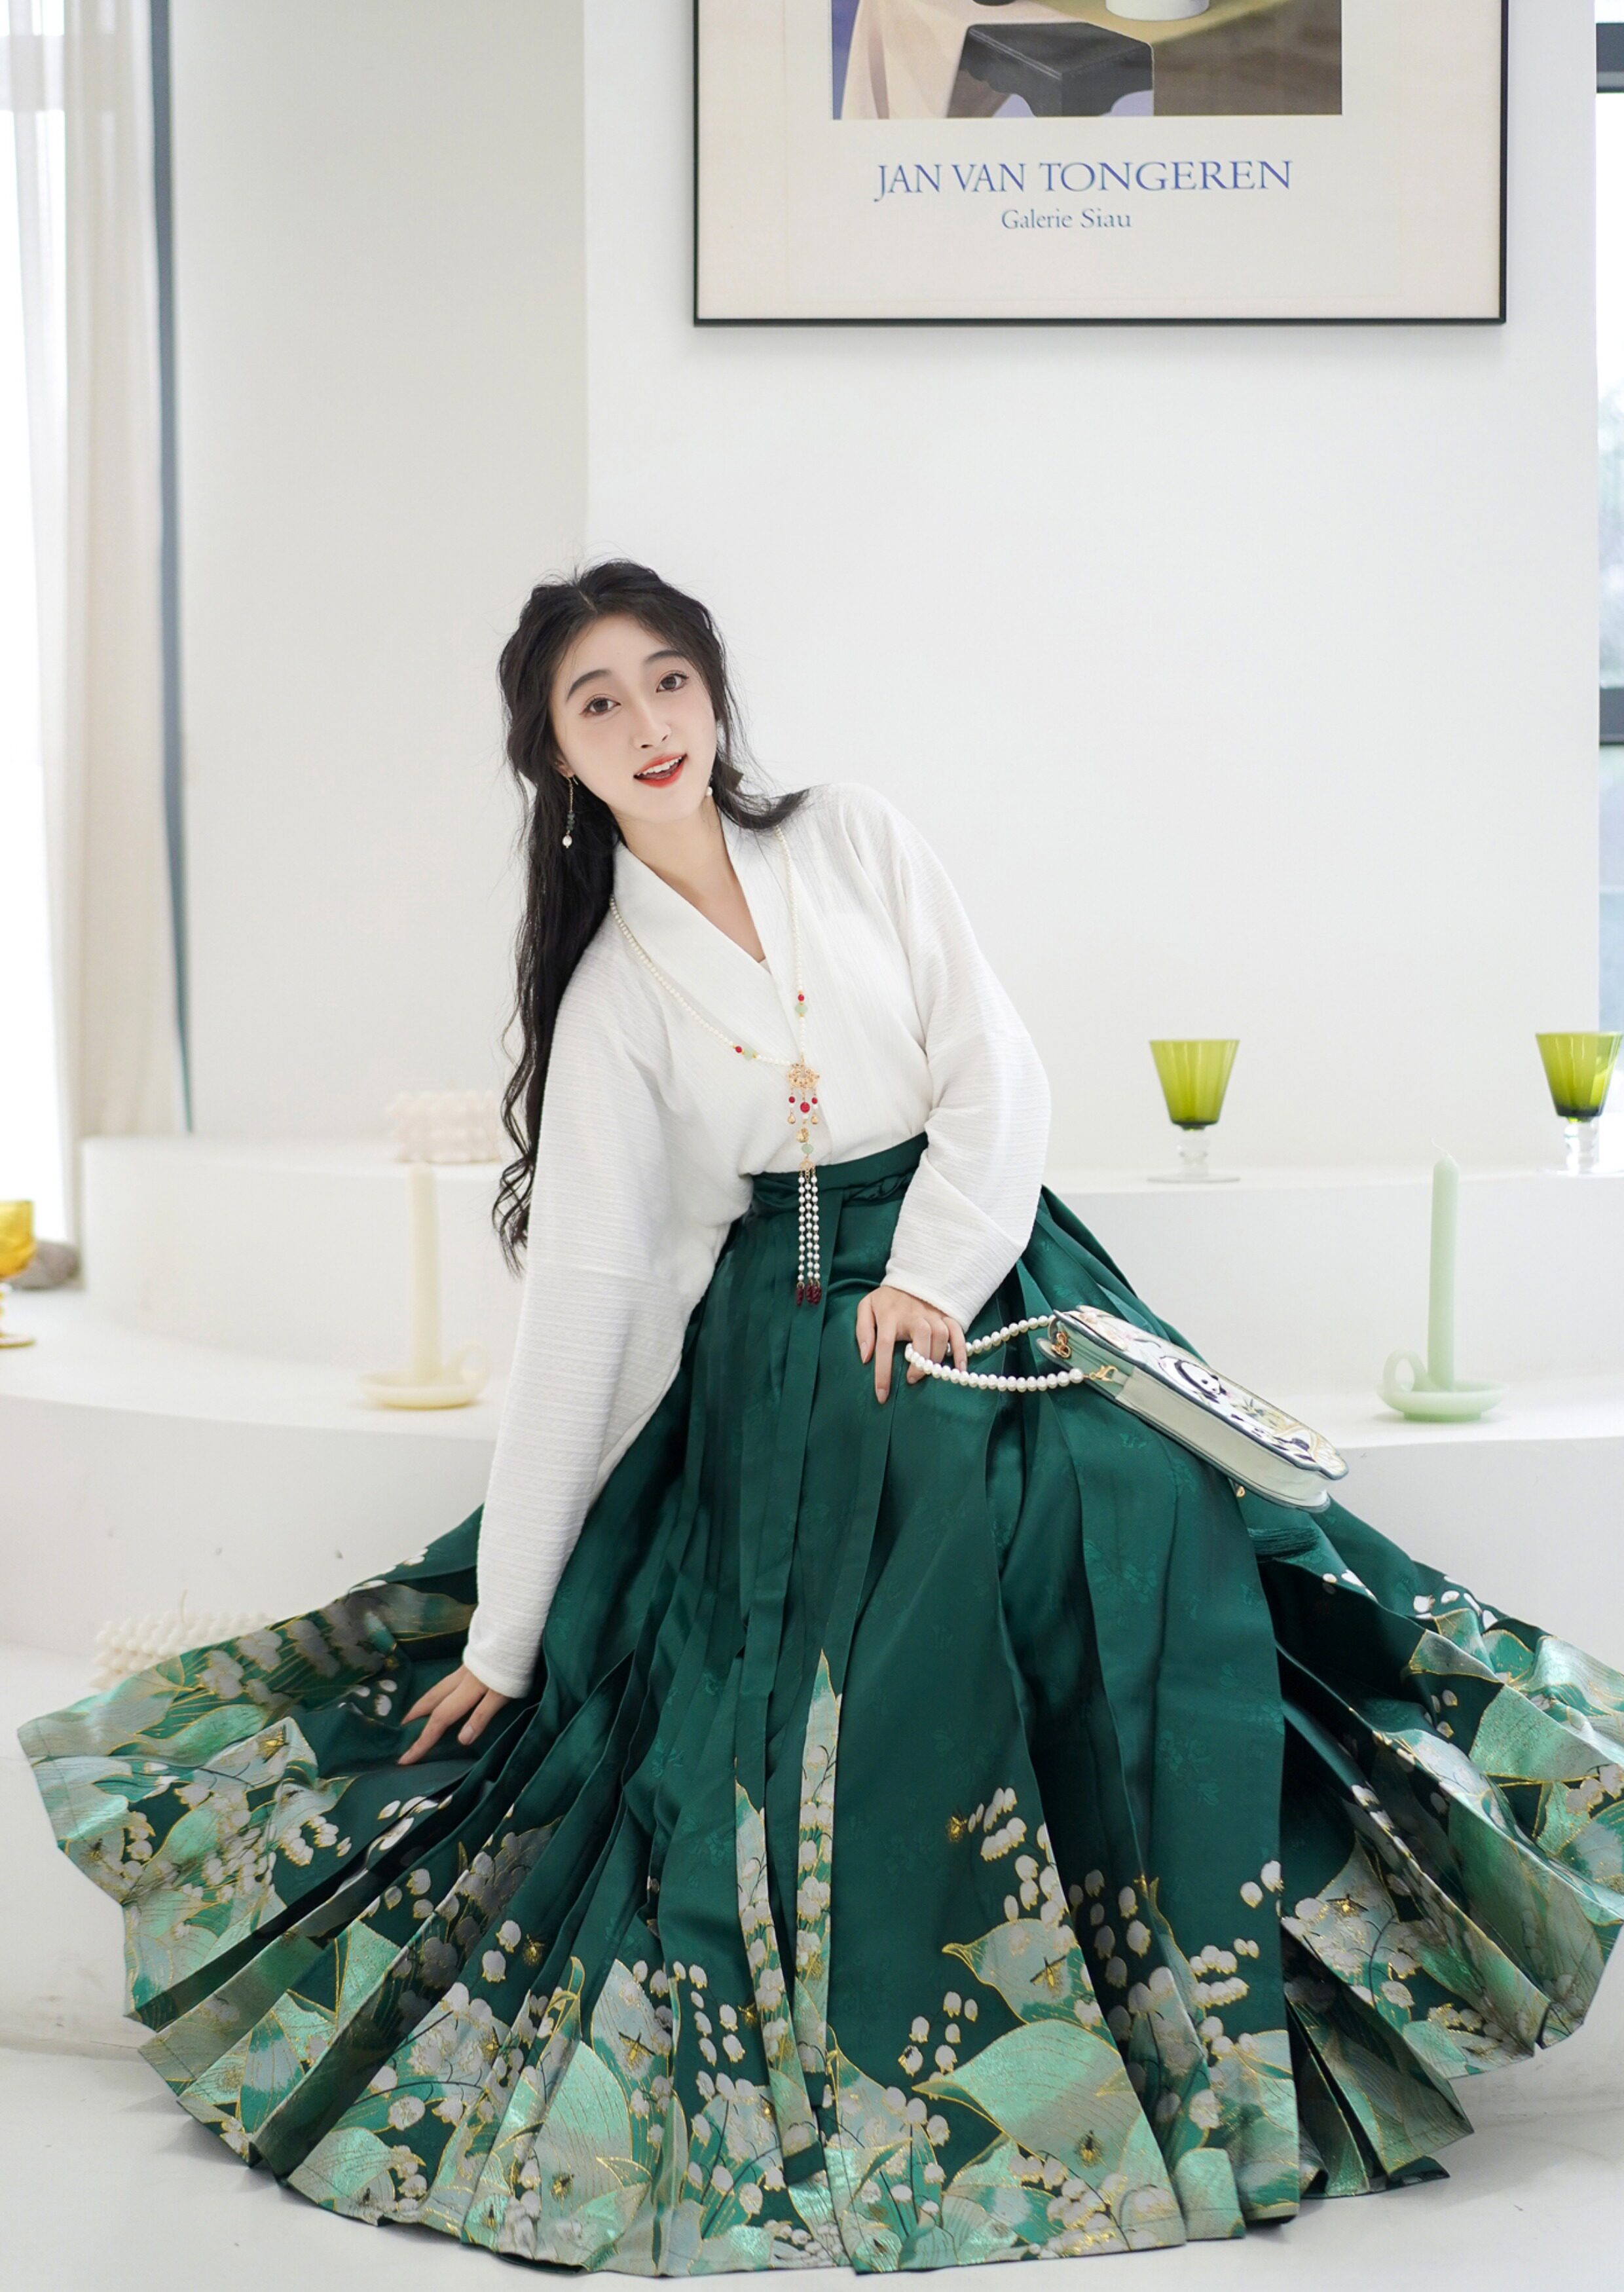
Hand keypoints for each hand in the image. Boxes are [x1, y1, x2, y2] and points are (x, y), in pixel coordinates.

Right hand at [397, 1664, 512, 1765]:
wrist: (516, 1630)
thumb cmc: (513, 1664)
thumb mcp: (503, 1693)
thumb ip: (482, 1715)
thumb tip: (461, 1740)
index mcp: (465, 1690)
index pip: (439, 1720)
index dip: (422, 1741)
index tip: (405, 1759)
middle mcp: (459, 1680)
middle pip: (431, 1701)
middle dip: (414, 1718)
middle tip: (401, 1731)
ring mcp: (464, 1669)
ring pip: (436, 1690)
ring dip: (422, 1704)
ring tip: (413, 1715)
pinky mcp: (471, 1662)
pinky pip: (445, 1682)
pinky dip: (436, 1693)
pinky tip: (441, 1694)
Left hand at [855, 1284, 966, 1403]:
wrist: (909, 1276)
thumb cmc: (886, 1300)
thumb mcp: (866, 1308)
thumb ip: (863, 1331)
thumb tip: (866, 1358)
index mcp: (890, 1315)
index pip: (884, 1345)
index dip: (882, 1373)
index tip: (882, 1395)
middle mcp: (913, 1314)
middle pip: (921, 1336)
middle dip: (919, 1362)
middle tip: (912, 1379)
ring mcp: (932, 1314)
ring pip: (941, 1335)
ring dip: (936, 1357)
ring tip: (929, 1372)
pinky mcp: (947, 1315)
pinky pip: (958, 1333)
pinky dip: (961, 1352)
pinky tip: (960, 1369)